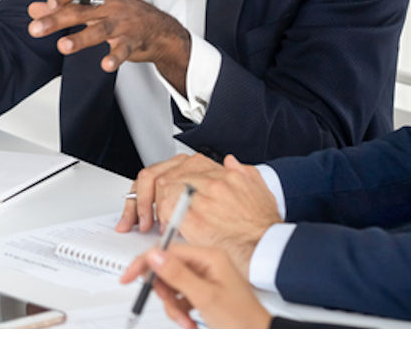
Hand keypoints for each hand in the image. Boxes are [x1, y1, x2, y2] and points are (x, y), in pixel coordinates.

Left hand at [26, 0, 191, 90]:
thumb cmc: (123, 15)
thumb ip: (64, 7)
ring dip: (81, 39)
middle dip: (57, 19)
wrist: (161, 30)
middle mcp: (113, 6)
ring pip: (100, 30)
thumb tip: (33, 9)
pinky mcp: (133, 43)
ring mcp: (124, 24)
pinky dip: (115, 58)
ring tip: (62, 47)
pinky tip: (105, 65)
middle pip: (82, 11)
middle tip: (34, 29)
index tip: (47, 3)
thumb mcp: (95, 6)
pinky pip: (123, 50)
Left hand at [119, 154, 278, 276]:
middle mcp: (209, 179)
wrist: (268, 248)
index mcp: (221, 171)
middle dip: (147, 195)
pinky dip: (158, 218)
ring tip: (149, 222)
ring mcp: (200, 196)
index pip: (179, 166)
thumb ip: (242, 172)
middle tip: (142, 213)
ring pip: (161, 189)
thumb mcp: (258, 189)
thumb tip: (231, 162)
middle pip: (163, 175)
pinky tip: (160, 229)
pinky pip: (165, 210)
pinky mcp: (193, 218)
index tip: (158, 196)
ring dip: (150, 207)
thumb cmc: (263, 226)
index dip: (162, 183)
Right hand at [120, 244, 271, 328]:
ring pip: (172, 287)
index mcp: (209, 257)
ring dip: (173, 307)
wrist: (257, 337)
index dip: (146, 264)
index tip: (129, 277)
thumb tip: (155, 255)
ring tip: (186, 319)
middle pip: (167, 269)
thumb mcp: (204, 297)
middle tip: (172, 306)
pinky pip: (180, 298)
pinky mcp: (203, 292)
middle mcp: (206, 264)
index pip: (167, 251)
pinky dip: (180, 311)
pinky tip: (190, 320)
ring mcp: (205, 279)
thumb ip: (177, 275)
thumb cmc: (242, 319)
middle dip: (165, 293)